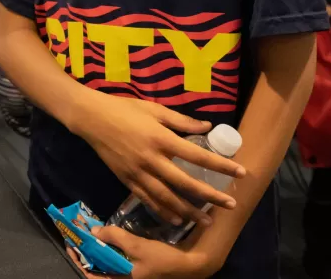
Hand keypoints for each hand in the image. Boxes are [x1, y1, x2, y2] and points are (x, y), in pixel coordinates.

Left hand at [67, 226, 215, 278]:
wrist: (190, 264)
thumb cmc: (163, 260)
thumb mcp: (137, 247)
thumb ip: (115, 238)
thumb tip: (94, 231)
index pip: (91, 275)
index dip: (79, 260)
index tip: (71, 244)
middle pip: (97, 267)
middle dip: (86, 251)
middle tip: (79, 234)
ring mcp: (129, 273)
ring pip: (106, 262)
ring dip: (97, 248)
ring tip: (90, 233)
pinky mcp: (136, 266)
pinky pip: (117, 258)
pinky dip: (110, 248)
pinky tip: (108, 237)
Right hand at [71, 94, 245, 226]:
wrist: (91, 118)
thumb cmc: (123, 109)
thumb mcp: (154, 109)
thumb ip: (181, 121)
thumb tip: (207, 127)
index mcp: (161, 138)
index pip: (198, 156)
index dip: (221, 166)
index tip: (240, 173)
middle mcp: (152, 159)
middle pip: (186, 183)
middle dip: (210, 196)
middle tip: (230, 205)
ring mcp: (138, 172)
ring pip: (167, 197)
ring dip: (188, 211)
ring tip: (206, 221)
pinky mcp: (126, 180)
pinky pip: (147, 199)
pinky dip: (162, 211)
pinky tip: (176, 220)